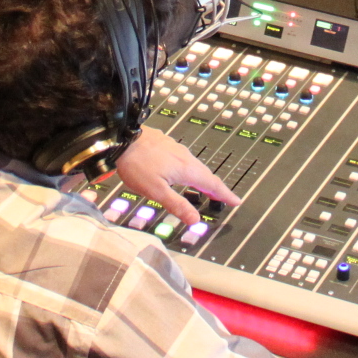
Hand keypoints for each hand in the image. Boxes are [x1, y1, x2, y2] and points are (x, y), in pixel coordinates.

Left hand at [111, 128, 240, 229]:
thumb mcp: (156, 191)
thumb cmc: (136, 164)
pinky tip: (181, 171)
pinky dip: (189, 169)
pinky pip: (184, 159)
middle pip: (206, 174)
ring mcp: (176, 148)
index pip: (212, 184)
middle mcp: (185, 157)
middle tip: (223, 197)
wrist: (122, 137)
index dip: (225, 194)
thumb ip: (176, 205)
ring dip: (202, 177)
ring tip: (204, 187)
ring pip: (194, 166)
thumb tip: (195, 220)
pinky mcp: (166, 144)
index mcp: (186, 169)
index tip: (236, 201)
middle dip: (216, 187)